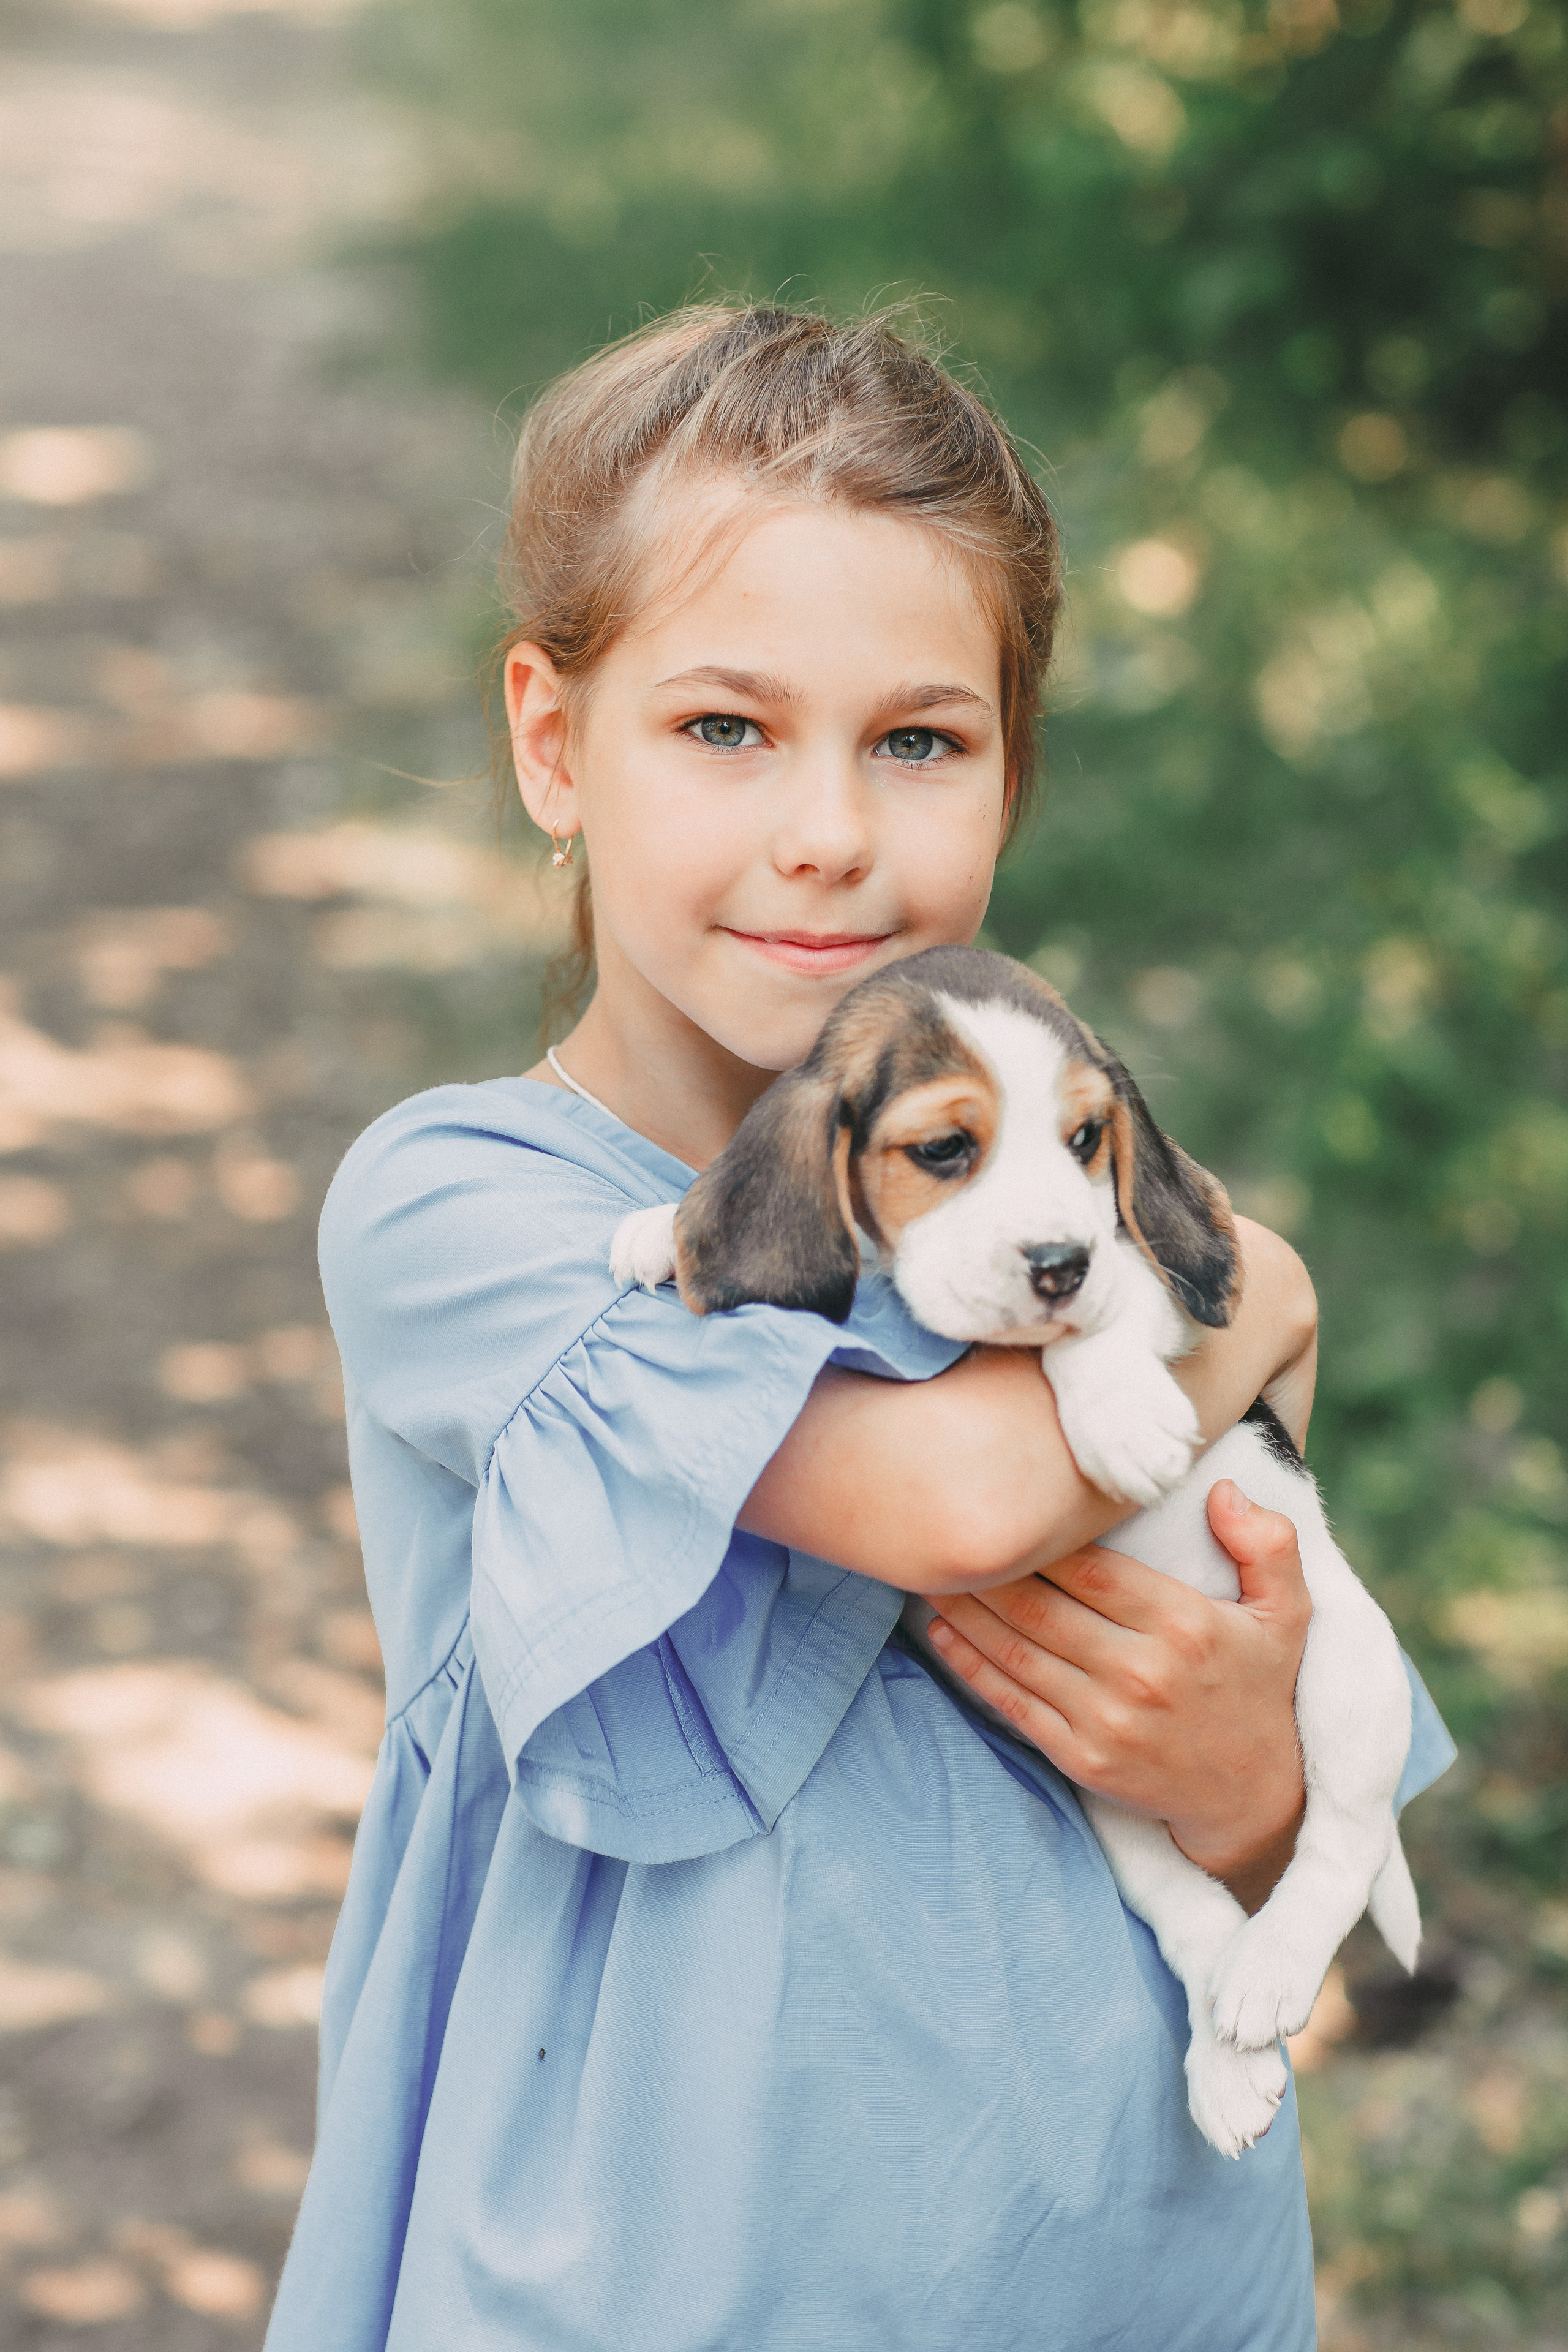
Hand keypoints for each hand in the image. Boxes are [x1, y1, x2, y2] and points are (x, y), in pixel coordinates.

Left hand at [924, 1479, 1309, 1908]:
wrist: (1254, 1798)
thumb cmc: (1259, 1688)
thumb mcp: (1287, 1613)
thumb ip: (1267, 1544)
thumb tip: (1220, 1490)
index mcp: (1183, 1624)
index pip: (1089, 1567)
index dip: (1038, 1539)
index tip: (1002, 1507)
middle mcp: (1140, 1671)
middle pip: (1039, 1606)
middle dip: (985, 1568)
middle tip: (945, 1531)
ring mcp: (1106, 1719)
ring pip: (1016, 1650)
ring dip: (964, 1610)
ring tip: (928, 1573)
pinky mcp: (1082, 1756)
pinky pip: (1012, 1702)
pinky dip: (970, 1666)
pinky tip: (941, 1634)